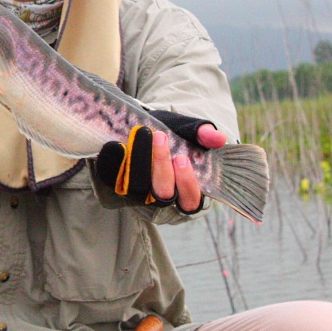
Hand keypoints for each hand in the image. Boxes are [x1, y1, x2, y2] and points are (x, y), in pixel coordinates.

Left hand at [96, 123, 224, 211]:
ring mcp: (138, 193)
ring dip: (139, 160)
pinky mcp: (117, 182)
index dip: (186, 182)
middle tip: (161, 136)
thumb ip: (203, 134)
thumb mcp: (190, 131)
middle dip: (161, 166)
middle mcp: (162, 198)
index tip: (182, 158)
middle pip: (162, 193)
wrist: (148, 130)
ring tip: (143, 134)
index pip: (190, 200)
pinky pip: (112, 179)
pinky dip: (112, 163)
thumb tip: (219, 138)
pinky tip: (116, 145)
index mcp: (187, 193)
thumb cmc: (175, 135)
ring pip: (137, 188)